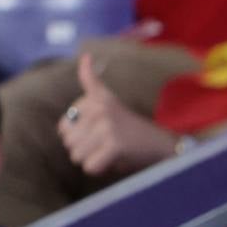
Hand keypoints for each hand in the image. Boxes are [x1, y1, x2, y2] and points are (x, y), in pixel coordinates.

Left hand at [59, 55, 178, 178]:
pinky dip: (101, 169)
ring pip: (77, 155)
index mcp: (95, 98)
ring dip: (93, 160)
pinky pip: (90, 167)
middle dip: (86, 150)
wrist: (162, 145)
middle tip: (107, 145)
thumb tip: (85, 57)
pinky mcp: (115, 144)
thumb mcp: (109, 100)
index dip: (80, 136)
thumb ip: (91, 80)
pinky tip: (115, 161)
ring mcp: (107, 126)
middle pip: (68, 142)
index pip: (63, 127)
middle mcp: (99, 108)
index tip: (102, 132)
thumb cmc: (132, 127)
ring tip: (111, 152)